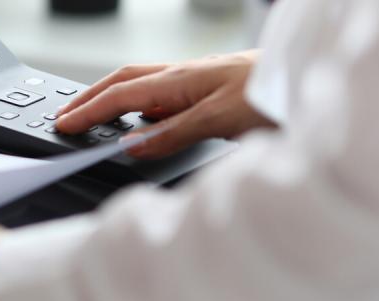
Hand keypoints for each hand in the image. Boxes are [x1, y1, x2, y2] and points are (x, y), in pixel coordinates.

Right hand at [55, 49, 275, 158]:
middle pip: (124, 82)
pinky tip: (146, 123)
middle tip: (65, 115)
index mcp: (181, 79)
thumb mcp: (220, 120)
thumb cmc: (275, 93)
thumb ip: (174, 133)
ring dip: (114, 100)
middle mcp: (186, 75)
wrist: (314, 79)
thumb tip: (133, 147)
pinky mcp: (213, 91)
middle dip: (91, 98)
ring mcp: (199, 81)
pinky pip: (166, 97)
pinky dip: (143, 108)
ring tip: (94, 117)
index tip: (64, 126)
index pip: (121, 95)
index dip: (89, 111)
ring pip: (144, 86)